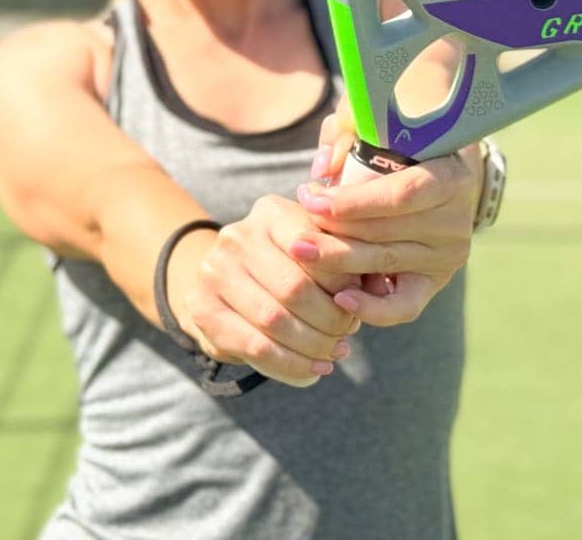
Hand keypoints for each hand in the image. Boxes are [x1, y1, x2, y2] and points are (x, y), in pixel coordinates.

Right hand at [176, 194, 360, 387]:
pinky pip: (255, 346)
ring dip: (314, 345)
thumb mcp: (318, 254)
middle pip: (295, 288)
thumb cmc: (289, 267)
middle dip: (331, 320)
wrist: (227, 284)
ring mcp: (214, 271)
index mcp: (272, 212)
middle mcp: (238, 235)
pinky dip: (292, 364)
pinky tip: (315, 370)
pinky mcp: (203, 308)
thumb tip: (378, 287)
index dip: (343, 281)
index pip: (316, 247)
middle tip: (348, 335)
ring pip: (275, 321)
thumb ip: (350, 264)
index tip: (360, 301)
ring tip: (335, 353)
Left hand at [290, 103, 484, 326]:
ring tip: (299, 252)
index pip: (399, 195)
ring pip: (383, 262)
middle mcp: (455, 220)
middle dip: (333, 232)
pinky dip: (372, 307)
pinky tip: (340, 298)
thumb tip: (321, 167)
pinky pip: (405, 305)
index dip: (352, 202)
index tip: (309, 199)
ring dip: (337, 259)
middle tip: (292, 232)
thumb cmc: (404, 139)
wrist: (444, 169)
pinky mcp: (435, 280)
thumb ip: (346, 131)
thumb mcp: (379, 121)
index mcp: (451, 176)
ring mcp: (447, 255)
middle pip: (384, 233)